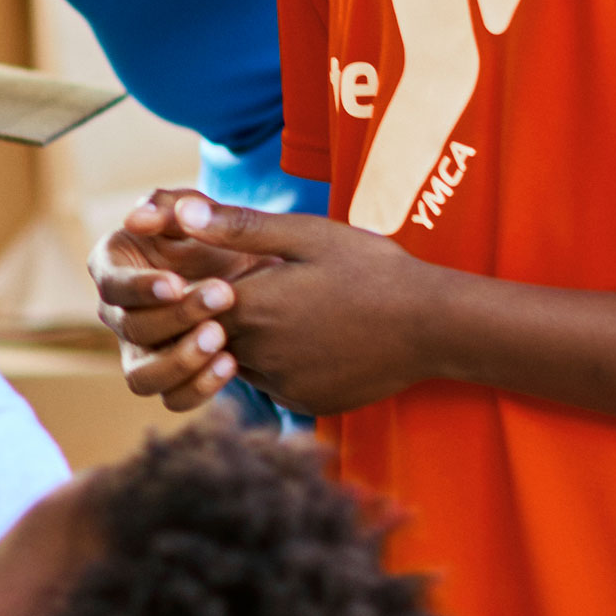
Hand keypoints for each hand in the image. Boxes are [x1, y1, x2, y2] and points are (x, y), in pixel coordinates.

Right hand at [94, 190, 280, 409]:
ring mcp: (140, 352)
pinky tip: (230, 362)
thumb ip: (170, 205)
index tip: (176, 283)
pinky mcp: (168, 380)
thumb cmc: (214, 237)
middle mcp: (118, 315)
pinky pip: (172, 400)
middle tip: (224, 295)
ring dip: (180, 361)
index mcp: (113, 268)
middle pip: (131, 328)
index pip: (112, 284)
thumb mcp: (196, 211)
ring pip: (141, 377)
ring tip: (221, 339)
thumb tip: (138, 217)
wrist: (251, 275)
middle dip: (178, 316)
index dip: (140, 288)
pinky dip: (198, 388)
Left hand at [103, 197, 442, 416]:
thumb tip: (181, 212)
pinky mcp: (304, 403)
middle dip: (222, 314)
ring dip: (249, 341)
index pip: (187, 303)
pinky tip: (312, 341)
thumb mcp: (307, 235)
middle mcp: (257, 353)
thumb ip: (239, 227)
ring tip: (290, 312)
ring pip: (239, 362)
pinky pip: (272, 384)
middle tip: (264, 290)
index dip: (195, 287)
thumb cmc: (373, 269)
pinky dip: (279, 365)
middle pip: (209, 335)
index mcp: (250, 307)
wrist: (435, 326)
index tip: (218, 270)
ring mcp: (281, 384)